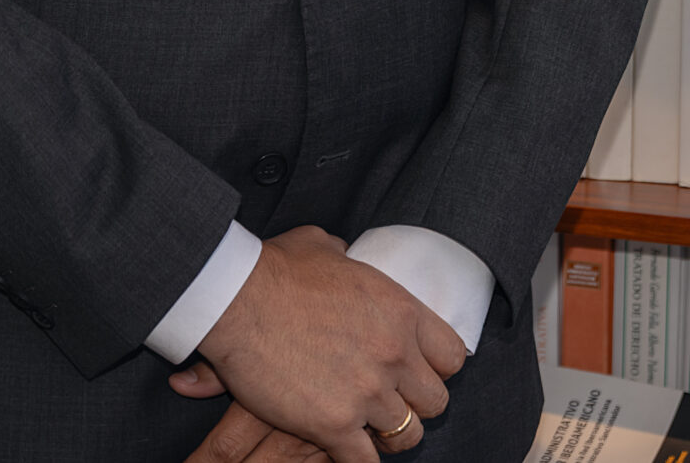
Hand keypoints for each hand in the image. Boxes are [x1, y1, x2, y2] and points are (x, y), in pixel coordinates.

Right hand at [179, 225, 464, 461]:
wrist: (237, 299)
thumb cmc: (276, 270)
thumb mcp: (326, 248)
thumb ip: (347, 257)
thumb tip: (343, 254)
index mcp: (401, 311)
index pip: (452, 356)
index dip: (435, 368)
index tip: (415, 371)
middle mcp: (394, 354)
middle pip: (435, 402)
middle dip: (414, 405)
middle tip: (388, 402)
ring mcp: (367, 393)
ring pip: (407, 436)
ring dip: (388, 436)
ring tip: (367, 430)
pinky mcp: (334, 425)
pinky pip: (365, 462)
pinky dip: (355, 459)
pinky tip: (340, 447)